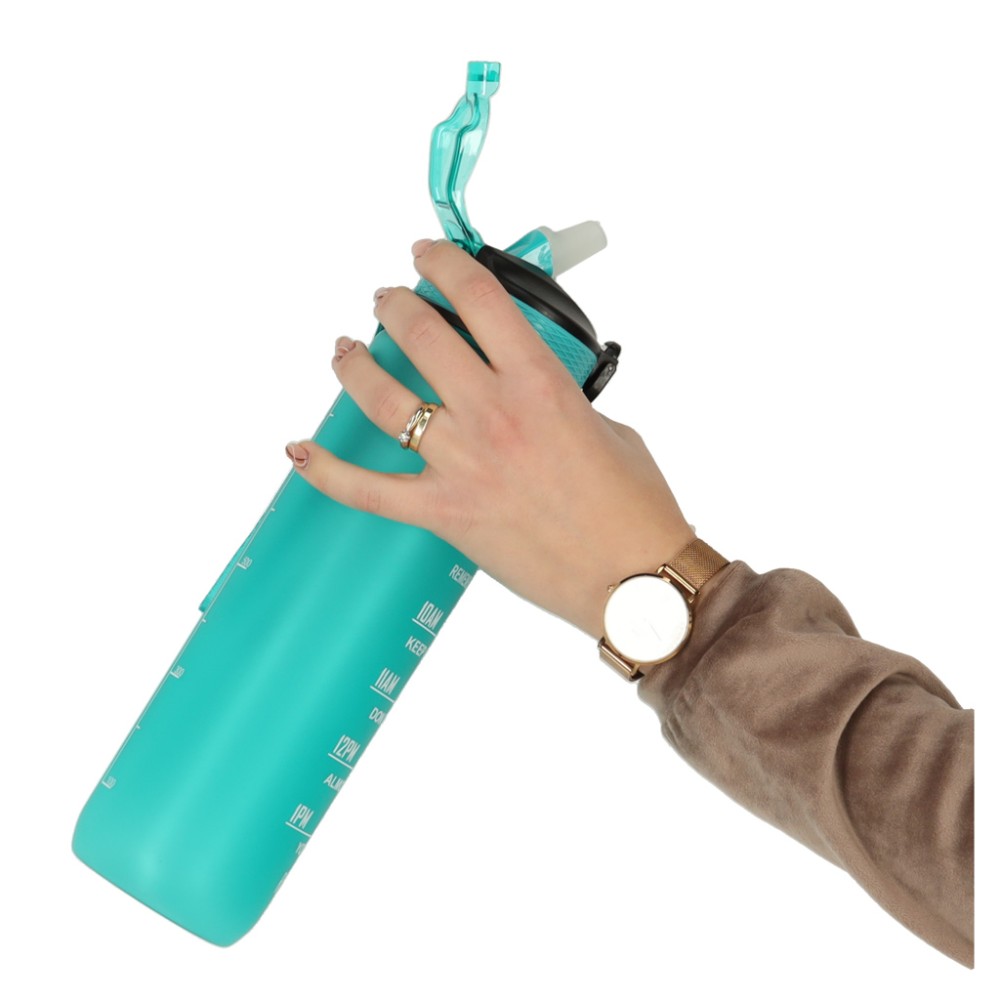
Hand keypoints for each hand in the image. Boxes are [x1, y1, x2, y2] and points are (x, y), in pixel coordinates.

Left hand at [285, 238, 693, 638]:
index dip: (444, 263)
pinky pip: (369, 491)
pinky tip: (301, 451)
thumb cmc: (632, 507)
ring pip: (383, 399)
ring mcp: (463, 464)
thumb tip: (534, 391)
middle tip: (386, 300)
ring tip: (346, 350)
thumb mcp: (609, 426)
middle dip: (394, 305)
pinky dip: (329, 472)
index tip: (428, 254)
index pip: (479, 298)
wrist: (632, 578)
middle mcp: (494, 415)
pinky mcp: (445, 513)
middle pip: (421, 336)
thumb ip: (562, 397)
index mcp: (541, 384)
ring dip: (356, 365)